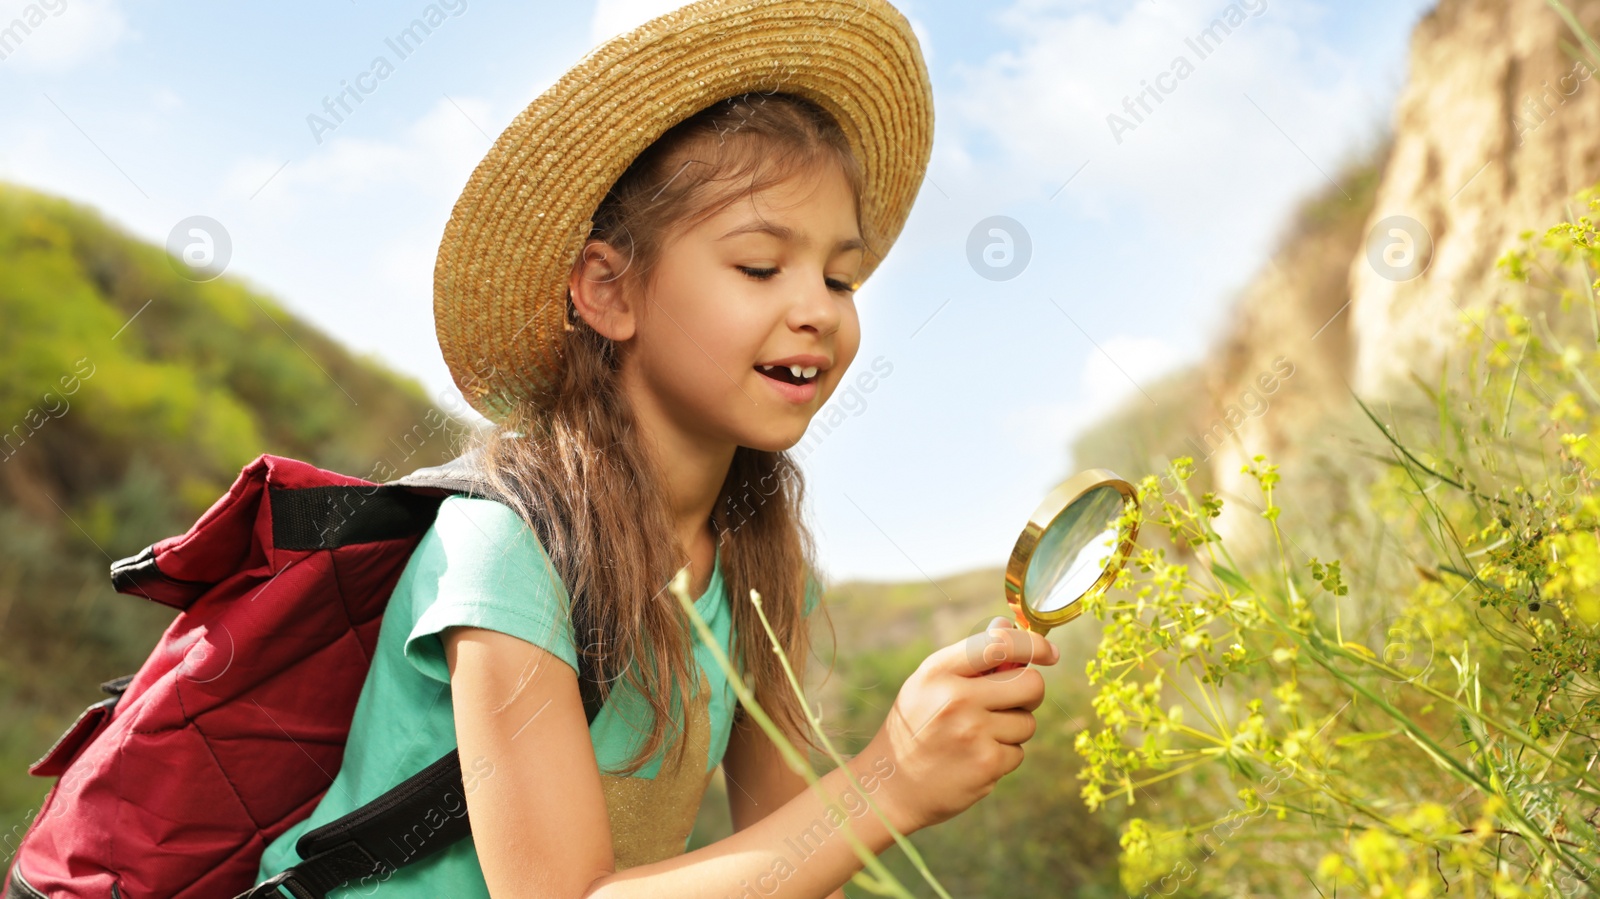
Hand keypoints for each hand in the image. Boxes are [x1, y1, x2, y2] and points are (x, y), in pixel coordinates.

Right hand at [862, 616, 1057, 832]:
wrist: (890, 786)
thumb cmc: (915, 727)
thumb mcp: (929, 684)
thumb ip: (970, 658)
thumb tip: (1008, 626)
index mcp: (939, 671)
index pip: (1000, 645)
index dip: (1033, 645)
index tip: (1050, 653)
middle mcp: (956, 697)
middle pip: (1030, 684)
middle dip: (1029, 693)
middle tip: (1012, 703)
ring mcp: (973, 732)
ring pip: (1027, 722)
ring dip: (1012, 730)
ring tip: (977, 738)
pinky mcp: (986, 764)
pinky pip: (1018, 752)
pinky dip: (1003, 757)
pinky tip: (973, 760)